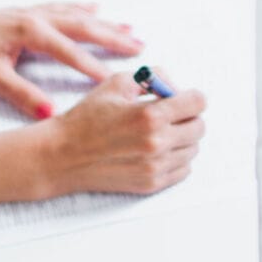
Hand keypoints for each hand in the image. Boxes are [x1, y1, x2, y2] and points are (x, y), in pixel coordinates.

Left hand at [0, 2, 143, 119]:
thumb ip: (22, 95)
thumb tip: (50, 115)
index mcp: (30, 33)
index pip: (71, 52)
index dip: (95, 67)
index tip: (118, 80)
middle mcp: (36, 18)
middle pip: (84, 26)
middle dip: (113, 38)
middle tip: (141, 48)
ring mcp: (33, 12)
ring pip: (78, 15)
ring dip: (105, 24)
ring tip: (131, 30)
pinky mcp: (27, 12)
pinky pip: (63, 7)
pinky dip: (83, 8)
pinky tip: (96, 7)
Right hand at [39, 69, 205, 194]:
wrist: (63, 155)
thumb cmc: (87, 117)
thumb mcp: (116, 83)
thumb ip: (152, 77)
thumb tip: (174, 86)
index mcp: (150, 115)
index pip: (198, 103)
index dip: (191, 96)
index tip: (182, 98)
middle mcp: (157, 143)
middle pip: (199, 127)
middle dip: (187, 116)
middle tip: (170, 114)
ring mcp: (155, 167)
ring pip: (193, 149)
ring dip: (182, 138)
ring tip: (159, 132)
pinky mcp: (151, 184)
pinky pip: (184, 170)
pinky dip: (176, 158)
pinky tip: (157, 150)